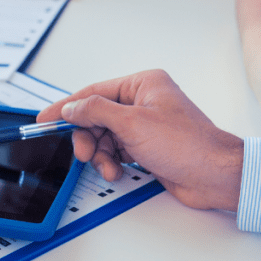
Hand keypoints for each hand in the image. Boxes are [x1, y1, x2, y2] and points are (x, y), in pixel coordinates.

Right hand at [36, 70, 244, 210]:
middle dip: (87, 137)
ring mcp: (145, 125)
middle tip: (82, 153)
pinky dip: (111, 162)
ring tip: (107, 167)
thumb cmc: (188, 145)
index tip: (45, 119)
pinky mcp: (147, 147)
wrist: (215, 176)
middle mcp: (143, 102)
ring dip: (100, 154)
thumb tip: (72, 107)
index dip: (67, 107)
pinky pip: (116, 151)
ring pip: (104, 137)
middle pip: (96, 117)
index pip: (93, 92)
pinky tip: (117, 171)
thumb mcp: (133, 123)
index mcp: (142, 84)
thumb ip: (96, 111)